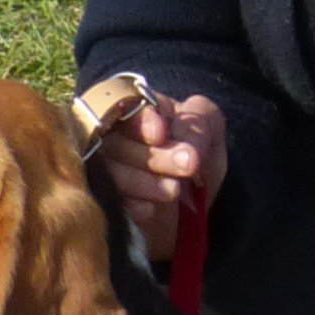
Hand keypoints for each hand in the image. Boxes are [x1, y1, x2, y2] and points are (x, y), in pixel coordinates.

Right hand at [94, 92, 227, 261]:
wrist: (199, 210)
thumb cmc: (200, 161)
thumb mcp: (209, 133)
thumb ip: (200, 121)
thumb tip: (179, 137)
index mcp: (134, 109)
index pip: (122, 104)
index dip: (139, 120)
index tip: (161, 134)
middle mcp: (111, 136)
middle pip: (115, 140)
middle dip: (154, 155)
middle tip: (189, 164)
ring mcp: (104, 170)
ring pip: (109, 172)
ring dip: (143, 181)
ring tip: (174, 190)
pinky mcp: (106, 203)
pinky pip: (108, 201)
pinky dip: (129, 205)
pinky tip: (150, 209)